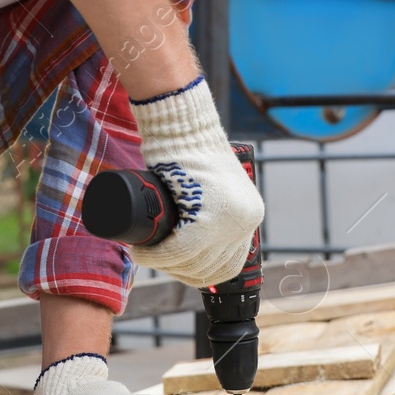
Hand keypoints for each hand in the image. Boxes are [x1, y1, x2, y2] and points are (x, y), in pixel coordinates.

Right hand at [127, 76, 263, 286]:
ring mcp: (232, 220)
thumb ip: (211, 210)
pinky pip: (181, 250)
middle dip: (176, 269)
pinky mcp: (211, 217)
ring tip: (145, 252)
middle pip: (209, 267)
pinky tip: (144, 252)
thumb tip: (190, 239)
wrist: (182, 123)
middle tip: (152, 256)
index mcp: (250, 214)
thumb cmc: (187, 151)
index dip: (193, 270)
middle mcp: (247, 220)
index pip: (226, 264)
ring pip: (194, 263)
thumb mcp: (211, 187)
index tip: (169, 262)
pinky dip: (159, 256)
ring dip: (165, 264)